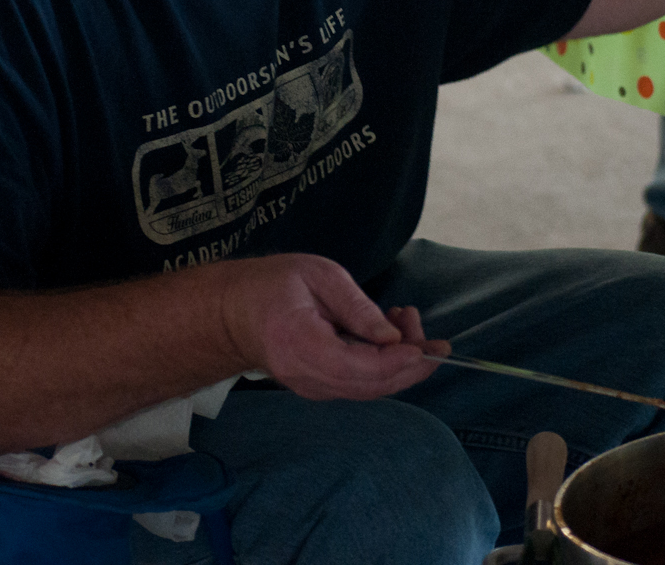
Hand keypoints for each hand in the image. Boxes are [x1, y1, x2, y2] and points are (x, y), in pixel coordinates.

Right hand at [218, 254, 446, 399]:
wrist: (233, 312)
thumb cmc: (272, 284)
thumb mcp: (318, 275)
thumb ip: (356, 307)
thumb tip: (393, 336)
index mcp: (301, 345)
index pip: (358, 367)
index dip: (397, 361)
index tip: (424, 344)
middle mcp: (306, 377)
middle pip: (370, 386)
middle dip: (410, 366)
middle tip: (431, 336)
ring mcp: (311, 387)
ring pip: (370, 389)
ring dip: (400, 364)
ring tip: (406, 321)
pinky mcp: (319, 387)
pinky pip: (360, 385)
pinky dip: (385, 366)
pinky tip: (390, 336)